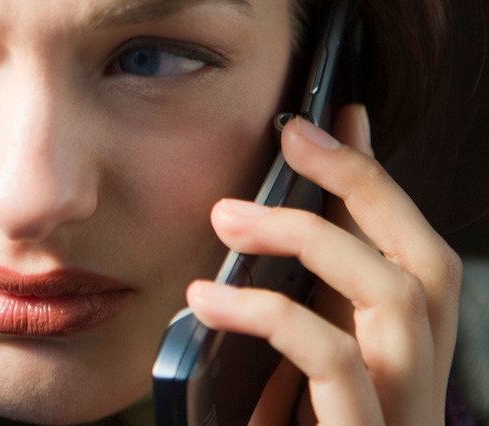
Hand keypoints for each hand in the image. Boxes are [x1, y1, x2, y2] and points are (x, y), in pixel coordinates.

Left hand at [186, 105, 460, 424]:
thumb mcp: (281, 394)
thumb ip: (281, 331)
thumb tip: (236, 255)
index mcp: (397, 368)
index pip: (406, 256)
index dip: (375, 183)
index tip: (328, 122)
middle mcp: (416, 387)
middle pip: (426, 260)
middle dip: (366, 183)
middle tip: (293, 134)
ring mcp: (398, 416)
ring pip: (398, 294)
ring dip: (314, 239)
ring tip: (229, 217)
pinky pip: (334, 361)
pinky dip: (274, 315)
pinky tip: (207, 301)